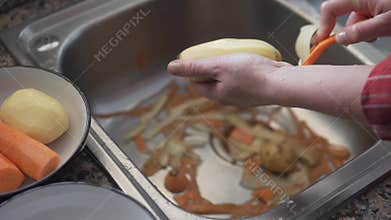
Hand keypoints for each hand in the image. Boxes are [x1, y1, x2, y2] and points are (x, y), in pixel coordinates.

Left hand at [167, 53, 290, 107]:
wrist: (282, 84)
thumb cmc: (252, 75)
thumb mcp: (218, 66)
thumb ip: (195, 68)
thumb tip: (171, 68)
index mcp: (216, 95)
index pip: (196, 84)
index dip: (195, 70)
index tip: (200, 57)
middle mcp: (228, 98)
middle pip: (212, 82)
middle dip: (212, 68)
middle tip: (217, 54)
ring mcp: (242, 96)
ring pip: (228, 80)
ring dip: (228, 69)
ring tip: (234, 57)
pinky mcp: (255, 91)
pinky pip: (242, 80)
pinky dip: (242, 71)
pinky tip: (249, 63)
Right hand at [314, 0, 390, 44]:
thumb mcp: (386, 23)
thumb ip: (362, 31)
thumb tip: (340, 39)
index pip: (329, 9)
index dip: (324, 26)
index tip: (322, 42)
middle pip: (345, 17)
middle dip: (353, 31)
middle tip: (370, 36)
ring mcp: (370, 0)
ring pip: (358, 19)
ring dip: (367, 29)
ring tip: (385, 28)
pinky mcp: (377, 3)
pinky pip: (368, 16)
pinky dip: (373, 24)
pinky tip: (386, 25)